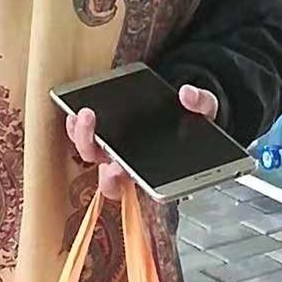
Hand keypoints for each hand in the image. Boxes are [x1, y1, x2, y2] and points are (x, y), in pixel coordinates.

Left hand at [65, 83, 218, 201]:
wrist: (178, 104)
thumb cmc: (190, 118)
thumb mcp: (204, 111)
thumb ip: (201, 103)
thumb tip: (188, 94)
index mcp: (153, 171)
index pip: (135, 187)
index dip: (121, 182)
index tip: (117, 169)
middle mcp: (130, 166)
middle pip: (108, 180)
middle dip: (100, 166)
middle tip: (104, 147)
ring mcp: (114, 150)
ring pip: (91, 155)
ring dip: (84, 138)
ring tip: (85, 115)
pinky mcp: (102, 131)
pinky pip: (83, 136)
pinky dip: (77, 126)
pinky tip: (77, 112)